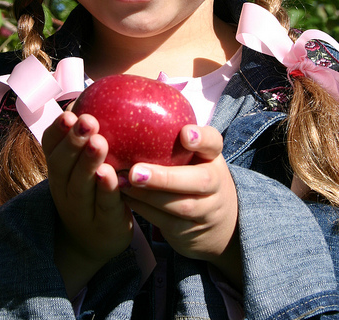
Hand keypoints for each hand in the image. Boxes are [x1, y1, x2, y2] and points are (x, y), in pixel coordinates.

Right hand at [42, 111, 133, 295]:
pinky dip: (107, 190)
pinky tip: (112, 175)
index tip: (69, 114)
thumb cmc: (92, 191)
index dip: (58, 131)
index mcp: (59, 169)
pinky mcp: (103, 225)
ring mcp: (81, 210)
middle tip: (87, 121)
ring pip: (80, 186)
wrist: (93, 243)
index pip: (50, 147)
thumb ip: (88, 136)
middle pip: (62, 165)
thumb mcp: (82, 166)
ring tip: (98, 142)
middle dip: (73, 142)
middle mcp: (63, 189)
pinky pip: (103, 206)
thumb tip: (104, 95)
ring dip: (88, 163)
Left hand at [120, 125, 240, 287]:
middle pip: (198, 181)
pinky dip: (141, 208)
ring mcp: (205, 210)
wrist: (219, 224)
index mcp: (213, 158)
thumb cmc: (194, 175)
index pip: (214, 143)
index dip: (201, 138)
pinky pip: (163, 221)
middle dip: (165, 178)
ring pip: (178, 205)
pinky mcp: (188, 231)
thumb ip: (173, 137)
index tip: (184, 134)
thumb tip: (130, 106)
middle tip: (135, 171)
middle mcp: (214, 184)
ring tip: (120, 184)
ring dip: (146, 195)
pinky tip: (123, 196)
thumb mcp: (194, 156)